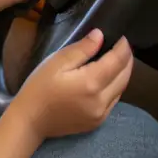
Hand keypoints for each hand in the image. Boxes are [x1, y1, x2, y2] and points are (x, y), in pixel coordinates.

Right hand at [13, 30, 133, 141]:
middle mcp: (101, 100)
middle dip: (127, 60)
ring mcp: (101, 114)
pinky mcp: (98, 122)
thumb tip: (100, 35)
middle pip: (124, 76)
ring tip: (119, 60)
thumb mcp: (56, 62)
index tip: (122, 37)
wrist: (30, 120)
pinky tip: (109, 80)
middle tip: (123, 46)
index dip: (122, 48)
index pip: (116, 61)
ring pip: (121, 90)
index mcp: (91, 82)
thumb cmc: (39, 87)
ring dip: (123, 74)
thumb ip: (81, 49)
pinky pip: (114, 101)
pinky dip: (116, 88)